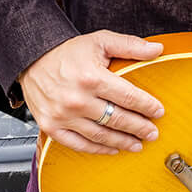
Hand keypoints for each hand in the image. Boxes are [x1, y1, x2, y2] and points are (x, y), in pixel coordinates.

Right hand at [19, 30, 164, 154]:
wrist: (33, 60)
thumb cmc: (68, 52)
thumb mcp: (100, 40)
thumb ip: (130, 45)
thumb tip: (157, 49)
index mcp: (92, 77)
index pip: (128, 97)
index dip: (147, 106)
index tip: (158, 112)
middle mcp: (77, 99)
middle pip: (117, 119)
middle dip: (139, 128)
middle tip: (153, 133)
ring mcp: (63, 116)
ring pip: (101, 136)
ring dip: (123, 142)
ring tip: (138, 144)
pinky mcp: (52, 127)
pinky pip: (79, 144)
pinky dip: (98, 150)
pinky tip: (113, 149)